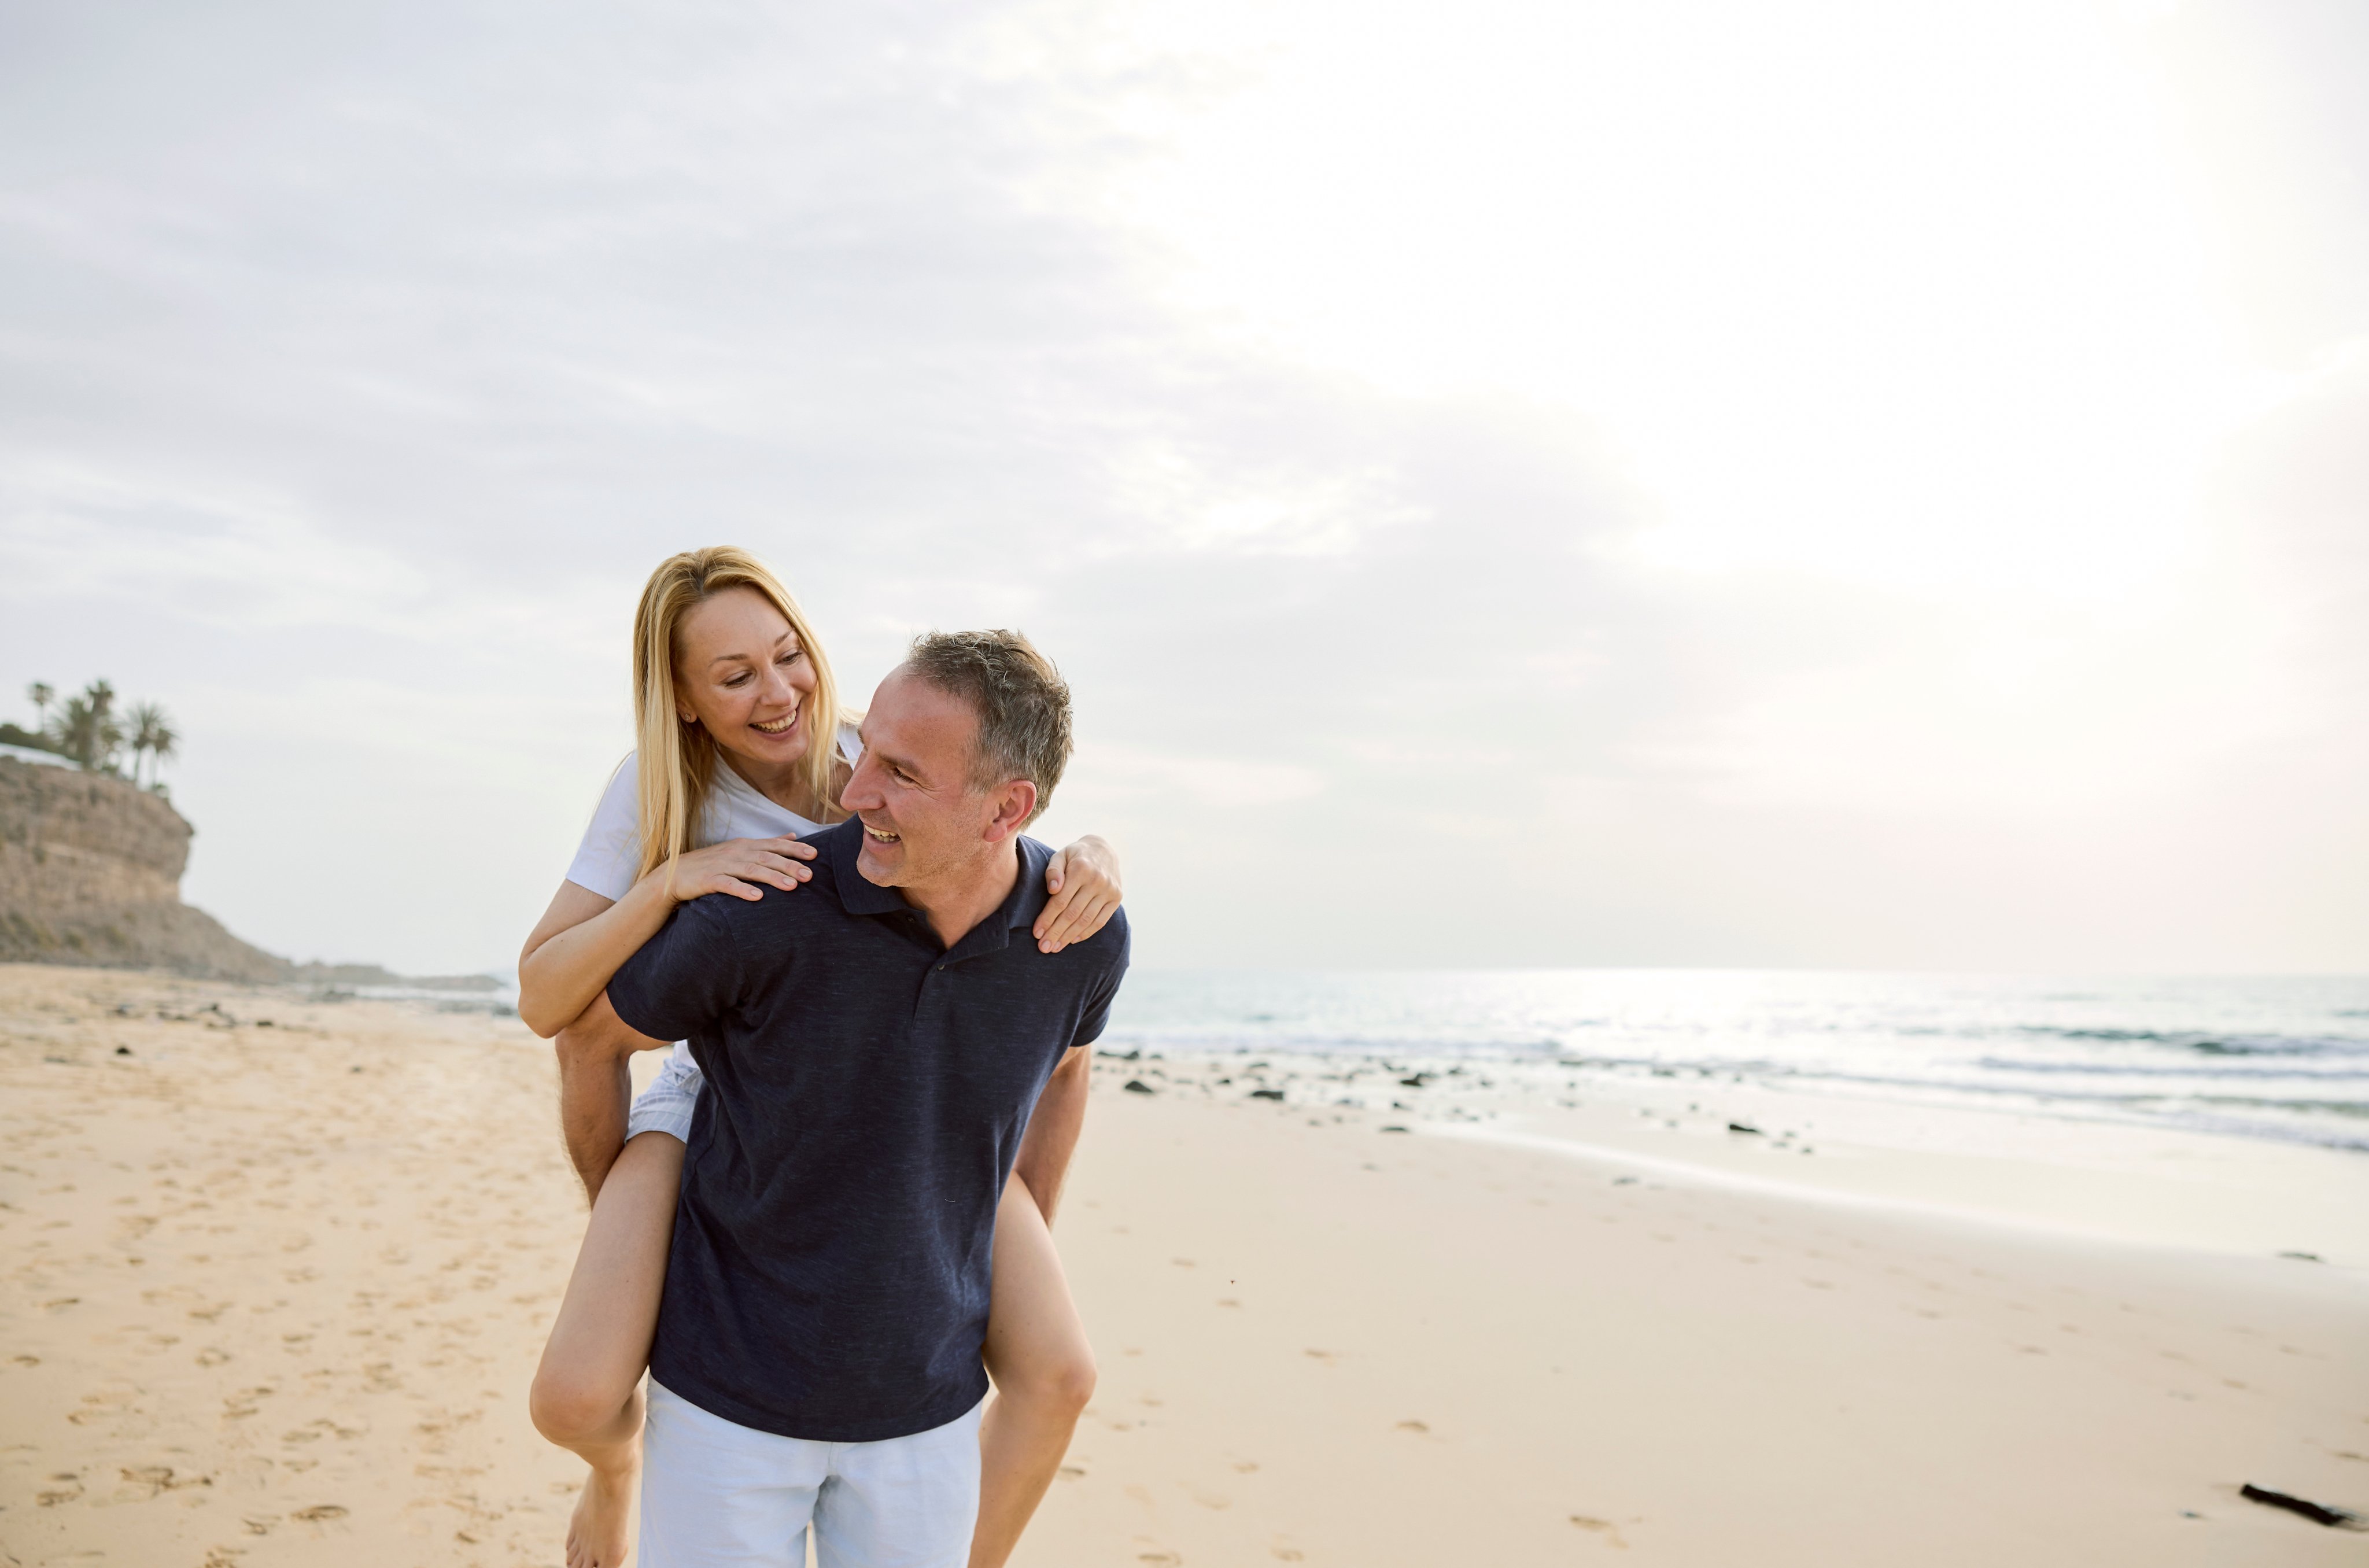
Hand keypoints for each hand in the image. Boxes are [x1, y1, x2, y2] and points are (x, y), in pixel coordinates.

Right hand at [649, 834, 815, 903]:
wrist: (674, 875)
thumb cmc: (712, 864)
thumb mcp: (741, 850)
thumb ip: (767, 844)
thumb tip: (792, 835)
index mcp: (745, 845)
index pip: (774, 845)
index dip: (794, 849)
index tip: (814, 854)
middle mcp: (736, 852)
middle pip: (767, 857)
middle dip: (789, 865)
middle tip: (809, 875)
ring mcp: (722, 865)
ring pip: (751, 870)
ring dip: (772, 877)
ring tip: (791, 886)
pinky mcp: (708, 880)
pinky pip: (727, 885)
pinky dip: (743, 890)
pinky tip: (757, 898)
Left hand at [1035, 835, 1120, 952]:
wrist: (1104, 849)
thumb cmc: (1076, 855)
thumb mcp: (1061, 855)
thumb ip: (1053, 871)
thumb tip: (1052, 889)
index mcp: (1081, 869)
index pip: (1060, 901)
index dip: (1047, 919)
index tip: (1036, 933)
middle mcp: (1097, 880)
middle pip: (1072, 914)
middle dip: (1056, 933)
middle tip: (1043, 948)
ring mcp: (1109, 890)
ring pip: (1086, 920)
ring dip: (1069, 937)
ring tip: (1055, 947)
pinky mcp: (1117, 898)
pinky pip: (1100, 921)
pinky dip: (1086, 933)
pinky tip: (1072, 940)